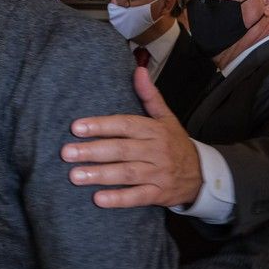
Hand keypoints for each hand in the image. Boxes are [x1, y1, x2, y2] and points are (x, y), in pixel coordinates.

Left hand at [61, 67, 202, 207]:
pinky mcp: (158, 194)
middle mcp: (156, 151)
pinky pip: (137, 197)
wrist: (201, 175)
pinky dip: (118, 199)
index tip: (76, 127)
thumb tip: (138, 70)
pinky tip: (98, 199)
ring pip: (127, 173)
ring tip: (75, 175)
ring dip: (100, 175)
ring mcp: (158, 174)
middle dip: (93, 151)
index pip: (125, 125)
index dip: (101, 125)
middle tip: (66, 153)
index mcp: (155, 130)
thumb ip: (150, 96)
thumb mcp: (167, 118)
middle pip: (122, 150)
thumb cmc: (175, 144)